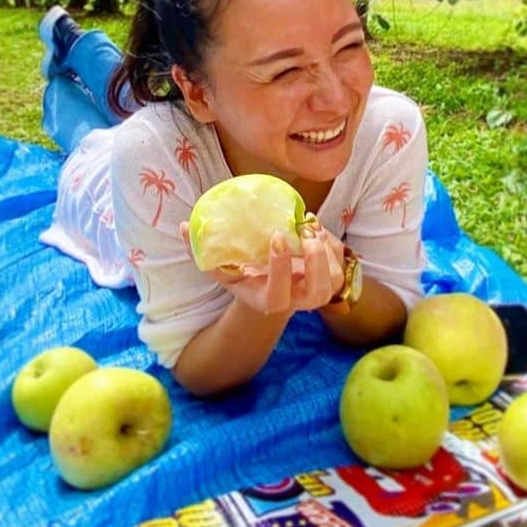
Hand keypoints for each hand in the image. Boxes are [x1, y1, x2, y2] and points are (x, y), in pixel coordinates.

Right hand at [180, 216, 344, 315]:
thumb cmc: (243, 275)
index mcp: (267, 302)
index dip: (281, 269)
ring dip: (327, 250)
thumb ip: (203, 252)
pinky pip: (341, 262)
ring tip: (312, 225)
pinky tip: (316, 226)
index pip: (278, 297)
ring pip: (334, 280)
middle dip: (316, 263)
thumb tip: (184, 227)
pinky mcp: (330, 278)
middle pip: (318, 295)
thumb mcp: (221, 268)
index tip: (276, 237)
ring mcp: (316, 292)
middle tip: (307, 232)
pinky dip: (333, 243)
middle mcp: (296, 301)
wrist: (269, 288)